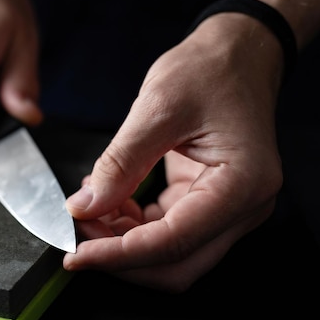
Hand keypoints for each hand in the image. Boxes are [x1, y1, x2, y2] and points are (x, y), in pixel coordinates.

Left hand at [64, 13, 284, 291]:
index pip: (174, 242)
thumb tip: (84, 208)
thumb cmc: (209, 70)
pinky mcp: (210, 203)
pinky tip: (110, 203)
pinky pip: (168, 232)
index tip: (76, 255)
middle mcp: (243, 207)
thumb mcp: (157, 107)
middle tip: (77, 237)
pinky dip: (134, 227)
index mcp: (242, 185)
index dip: (119, 254)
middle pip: (176, 264)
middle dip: (121, 257)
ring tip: (89, 212)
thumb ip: (120, 164)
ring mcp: (229, 209)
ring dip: (124, 243)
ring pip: (170, 254)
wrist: (237, 54)